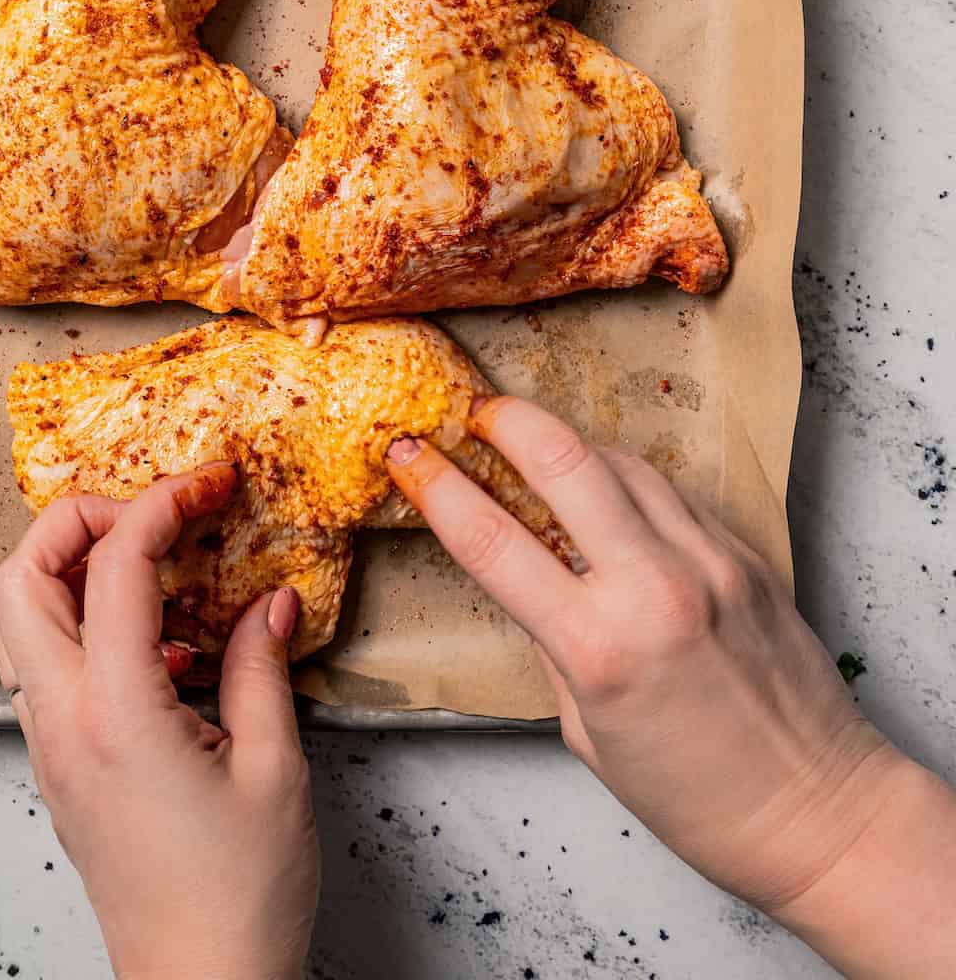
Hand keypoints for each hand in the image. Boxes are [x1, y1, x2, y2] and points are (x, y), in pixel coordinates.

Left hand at [0, 466, 318, 979]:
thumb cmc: (237, 899)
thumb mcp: (274, 770)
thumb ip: (263, 666)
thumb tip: (272, 599)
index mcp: (115, 713)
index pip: (114, 566)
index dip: (161, 503)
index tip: (207, 482)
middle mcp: (64, 723)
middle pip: (20, 577)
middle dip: (79, 520)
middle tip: (156, 514)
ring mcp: (53, 747)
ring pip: (23, 621)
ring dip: (78, 572)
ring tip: (162, 573)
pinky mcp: (63, 769)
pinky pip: (50, 667)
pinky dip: (90, 628)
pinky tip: (165, 648)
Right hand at [388, 399, 955, 977]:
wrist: (818, 810)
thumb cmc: (697, 798)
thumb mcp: (588, 731)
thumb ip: (552, 642)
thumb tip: (522, 574)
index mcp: (599, 648)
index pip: (492, 540)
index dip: (436, 487)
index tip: (405, 455)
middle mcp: (654, 588)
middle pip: (563, 459)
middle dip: (506, 419)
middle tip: (472, 411)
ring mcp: (707, 561)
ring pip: (621, 461)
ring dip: (569, 444)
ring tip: (534, 446)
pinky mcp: (743, 554)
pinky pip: (670, 491)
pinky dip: (628, 480)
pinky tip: (608, 493)